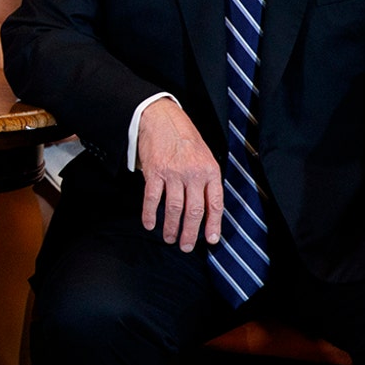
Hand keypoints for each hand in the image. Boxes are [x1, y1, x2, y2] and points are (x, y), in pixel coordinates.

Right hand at [136, 97, 222, 251]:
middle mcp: (194, 173)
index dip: (213, 225)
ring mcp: (173, 173)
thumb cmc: (183, 137)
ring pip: (174, 209)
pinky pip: (152, 199)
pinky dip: (150, 215)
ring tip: (169, 238)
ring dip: (171, 228)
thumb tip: (206, 206)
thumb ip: (206, 178)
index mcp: (210, 170)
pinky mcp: (154, 172)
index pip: (215, 204)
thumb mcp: (204, 155)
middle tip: (186, 246)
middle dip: (190, 233)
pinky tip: (149, 224)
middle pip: (194, 211)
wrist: (161, 117)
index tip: (211, 240)